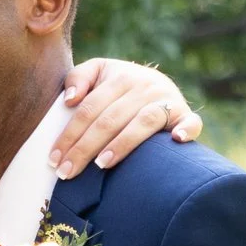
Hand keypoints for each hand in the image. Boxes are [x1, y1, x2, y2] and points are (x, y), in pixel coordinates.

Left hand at [54, 59, 201, 179]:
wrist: (159, 83)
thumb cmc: (120, 86)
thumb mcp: (99, 72)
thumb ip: (79, 77)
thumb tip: (70, 99)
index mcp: (121, 77)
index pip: (89, 108)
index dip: (70, 134)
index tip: (54, 160)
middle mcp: (146, 86)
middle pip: (110, 119)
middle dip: (85, 148)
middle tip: (67, 173)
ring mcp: (168, 101)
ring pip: (143, 122)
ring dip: (122, 143)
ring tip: (101, 165)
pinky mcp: (187, 116)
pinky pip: (191, 123)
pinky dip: (186, 130)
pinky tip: (176, 141)